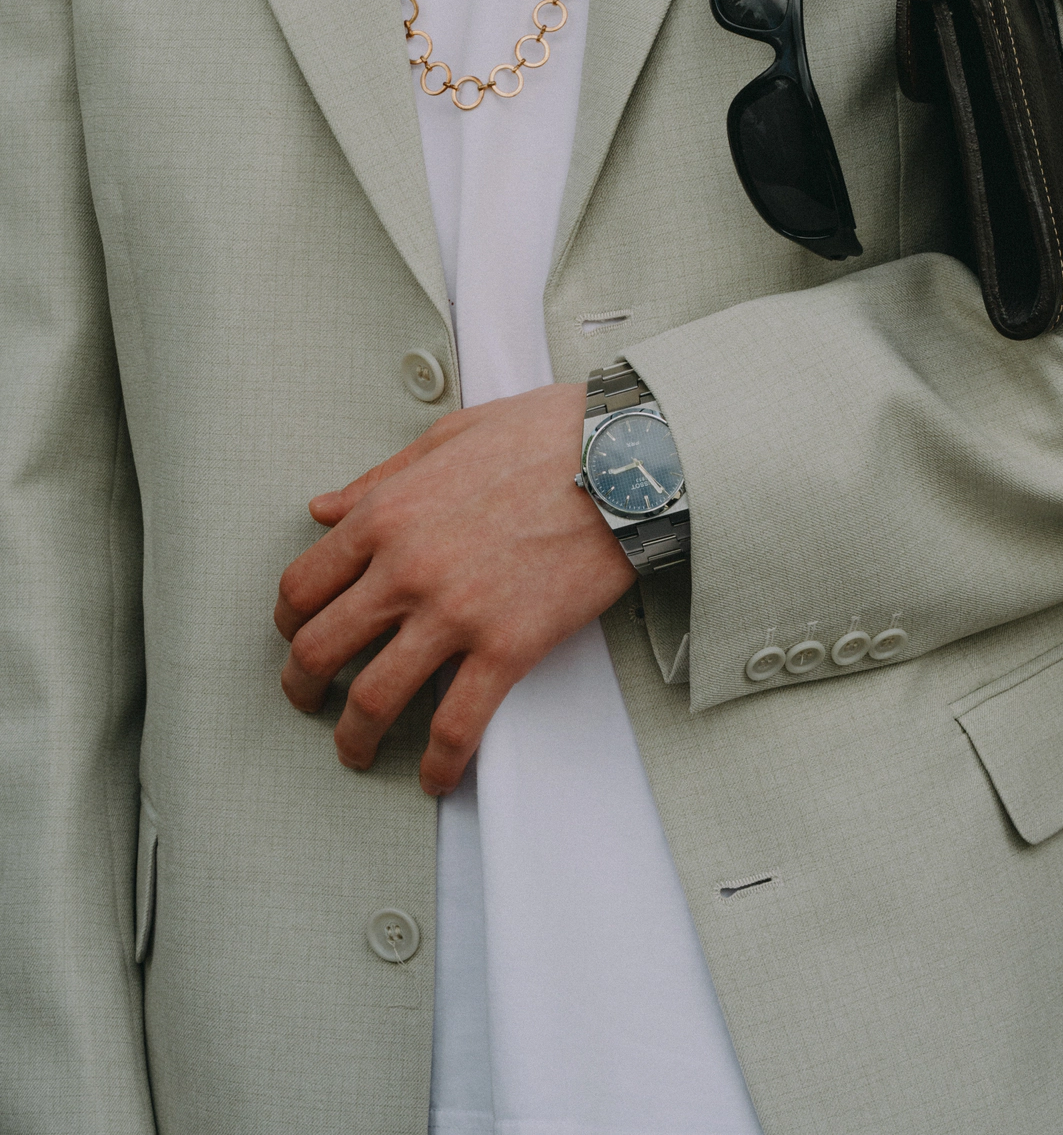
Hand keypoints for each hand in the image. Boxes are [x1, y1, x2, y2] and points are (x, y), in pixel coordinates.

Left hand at [274, 382, 634, 791]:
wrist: (623, 459)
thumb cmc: (545, 435)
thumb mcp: (447, 438)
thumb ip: (379, 479)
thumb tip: (323, 508)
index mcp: (386, 514)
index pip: (303, 585)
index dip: (289, 622)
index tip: (297, 636)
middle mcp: (406, 568)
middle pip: (320, 648)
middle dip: (302, 687)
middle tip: (309, 702)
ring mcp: (455, 613)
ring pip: (374, 698)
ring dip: (353, 737)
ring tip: (355, 751)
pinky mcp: (508, 647)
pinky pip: (457, 725)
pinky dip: (438, 764)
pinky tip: (434, 777)